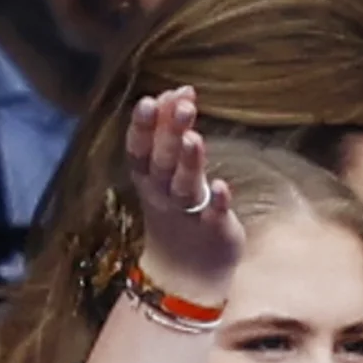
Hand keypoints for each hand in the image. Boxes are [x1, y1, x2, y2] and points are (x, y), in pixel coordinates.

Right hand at [124, 84, 238, 298]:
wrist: (185, 271)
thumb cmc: (176, 209)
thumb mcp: (165, 171)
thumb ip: (168, 133)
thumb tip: (175, 91)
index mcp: (148, 178)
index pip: (139, 149)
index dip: (142, 127)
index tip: (150, 99)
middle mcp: (163, 194)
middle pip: (163, 162)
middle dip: (169, 133)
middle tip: (181, 104)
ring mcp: (187, 213)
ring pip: (184, 187)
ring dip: (189, 164)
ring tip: (194, 139)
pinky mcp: (213, 230)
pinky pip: (213, 216)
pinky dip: (217, 203)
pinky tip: (223, 188)